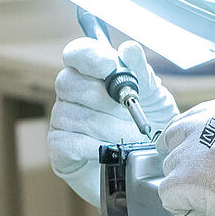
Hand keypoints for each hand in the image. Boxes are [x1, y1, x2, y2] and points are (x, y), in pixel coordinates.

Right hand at [48, 38, 177, 205]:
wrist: (153, 166)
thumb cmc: (152, 125)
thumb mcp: (154, 97)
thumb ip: (141, 73)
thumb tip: (128, 49)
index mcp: (92, 73)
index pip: (77, 53)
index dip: (90, 56)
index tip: (110, 66)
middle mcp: (72, 94)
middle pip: (68, 82)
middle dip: (101, 97)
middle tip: (129, 110)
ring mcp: (62, 121)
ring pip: (70, 114)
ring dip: (106, 126)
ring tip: (131, 138)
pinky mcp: (59, 149)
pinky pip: (67, 141)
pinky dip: (93, 146)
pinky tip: (113, 151)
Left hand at [157, 95, 214, 215]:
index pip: (200, 117)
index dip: (203, 144)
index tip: (213, 161)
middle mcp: (213, 120)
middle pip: (175, 134)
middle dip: (185, 158)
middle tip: (204, 182)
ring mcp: (195, 149)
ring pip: (170, 167)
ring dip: (186, 185)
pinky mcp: (184, 179)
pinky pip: (168, 195)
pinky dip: (185, 209)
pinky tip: (211, 213)